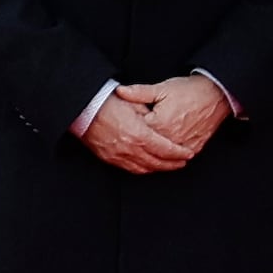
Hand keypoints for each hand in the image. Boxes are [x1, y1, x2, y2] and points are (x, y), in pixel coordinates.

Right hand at [81, 89, 196, 173]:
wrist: (84, 109)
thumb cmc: (109, 103)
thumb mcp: (136, 104)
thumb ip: (151, 116)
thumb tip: (163, 123)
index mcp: (139, 134)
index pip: (165, 149)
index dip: (179, 153)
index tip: (189, 154)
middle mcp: (129, 148)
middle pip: (156, 163)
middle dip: (172, 164)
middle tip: (183, 162)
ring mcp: (118, 155)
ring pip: (143, 168)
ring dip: (158, 168)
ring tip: (169, 165)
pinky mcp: (108, 158)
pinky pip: (129, 168)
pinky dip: (142, 169)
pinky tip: (149, 166)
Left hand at [133, 76, 231, 155]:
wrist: (218, 93)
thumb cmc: (190, 90)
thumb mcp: (163, 88)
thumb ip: (139, 92)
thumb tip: (119, 91)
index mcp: (159, 124)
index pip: (136, 133)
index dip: (130, 129)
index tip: (126, 126)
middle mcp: (170, 138)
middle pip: (147, 148)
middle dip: (139, 144)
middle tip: (133, 139)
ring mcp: (183, 145)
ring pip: (162, 157)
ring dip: (152, 156)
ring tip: (144, 152)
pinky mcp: (194, 147)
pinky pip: (178, 158)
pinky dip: (169, 158)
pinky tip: (162, 157)